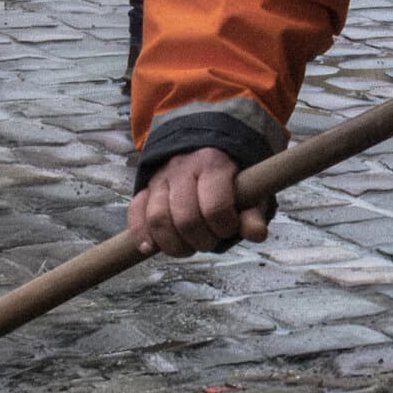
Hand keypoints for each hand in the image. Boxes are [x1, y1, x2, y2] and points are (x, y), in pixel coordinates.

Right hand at [129, 147, 271, 257]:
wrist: (208, 143)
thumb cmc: (231, 172)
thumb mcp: (250, 188)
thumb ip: (253, 211)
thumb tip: (257, 234)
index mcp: (214, 162)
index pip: (215, 207)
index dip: (224, 227)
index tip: (230, 228)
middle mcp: (184, 166)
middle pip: (185, 217)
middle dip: (199, 240)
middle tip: (210, 242)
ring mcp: (161, 176)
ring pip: (157, 217)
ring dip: (172, 244)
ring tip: (188, 247)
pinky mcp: (146, 185)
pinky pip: (136, 211)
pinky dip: (140, 233)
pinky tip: (150, 248)